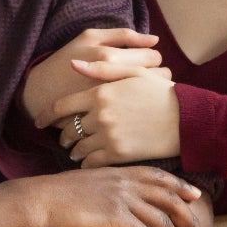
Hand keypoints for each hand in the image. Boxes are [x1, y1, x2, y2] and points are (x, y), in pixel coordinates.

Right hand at [20, 166, 206, 226]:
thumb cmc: (54, 196)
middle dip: (189, 220)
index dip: (180, 186)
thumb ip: (106, 187)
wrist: (36, 201)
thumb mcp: (85, 183)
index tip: (195, 196)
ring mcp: (121, 198)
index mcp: (119, 171)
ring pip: (162, 223)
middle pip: (169, 199)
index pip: (159, 176)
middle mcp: (125, 182)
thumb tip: (114, 199)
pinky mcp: (115, 217)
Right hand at [21, 28, 160, 119]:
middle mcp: (112, 80)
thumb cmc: (68, 60)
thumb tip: (155, 39)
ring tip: (143, 90)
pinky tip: (137, 103)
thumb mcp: (90, 38)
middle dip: (156, 75)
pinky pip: (140, 113)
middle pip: (157, 76)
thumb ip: (123, 36)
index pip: (152, 56)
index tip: (147, 62)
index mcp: (110, 58)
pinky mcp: (109, 120)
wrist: (42, 92)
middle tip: (147, 77)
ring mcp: (112, 103)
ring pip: (152, 96)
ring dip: (153, 92)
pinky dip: (143, 107)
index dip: (154, 58)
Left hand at [36, 60, 181, 165]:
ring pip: (77, 148)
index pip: (61, 107)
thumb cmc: (160, 93)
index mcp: (100, 93)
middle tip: (63, 138)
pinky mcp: (118, 154)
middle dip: (63, 134)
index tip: (39, 122)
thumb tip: (71, 63)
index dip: (46, 115)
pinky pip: (91, 162)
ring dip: (73, 150)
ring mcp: (108, 136)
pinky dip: (86, 163)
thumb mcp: (132, 74)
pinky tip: (88, 161)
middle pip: (68, 129)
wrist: (186, 119)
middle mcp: (100, 115)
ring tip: (75, 151)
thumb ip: (100, 68)